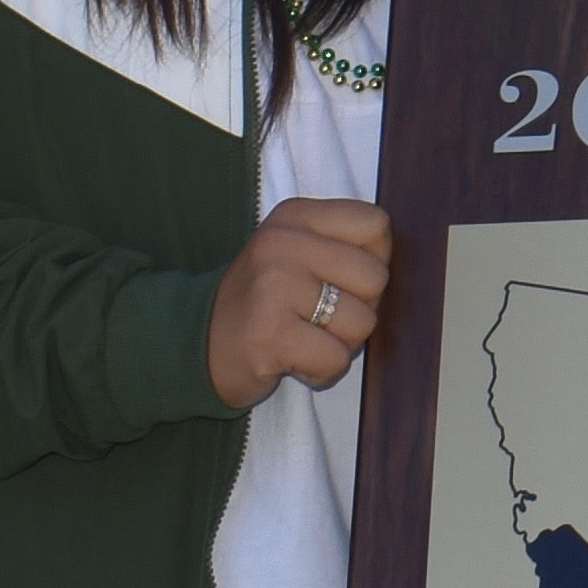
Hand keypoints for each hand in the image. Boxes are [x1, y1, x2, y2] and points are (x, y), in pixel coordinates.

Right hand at [208, 198, 389, 403]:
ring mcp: (274, 287)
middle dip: (359, 309)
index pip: (375, 225)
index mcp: (295, 215)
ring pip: (362, 323)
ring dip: (341, 344)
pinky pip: (335, 359)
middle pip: (375, 277)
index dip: (373, 260)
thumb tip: (392, 268)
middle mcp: (283, 242)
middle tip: (320, 318)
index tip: (341, 280)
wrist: (195, 343)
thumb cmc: (263, 301)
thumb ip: (342, 246)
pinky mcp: (269, 334)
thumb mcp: (295, 250)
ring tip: (305, 338)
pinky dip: (322, 372)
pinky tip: (294, 362)